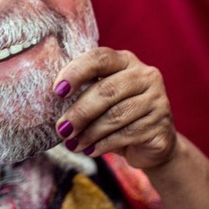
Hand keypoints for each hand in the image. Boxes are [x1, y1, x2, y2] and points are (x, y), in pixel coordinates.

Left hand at [53, 47, 176, 169]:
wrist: (152, 144)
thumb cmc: (116, 114)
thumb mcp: (100, 97)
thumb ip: (82, 91)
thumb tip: (48, 101)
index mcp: (125, 61)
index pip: (99, 58)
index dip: (76, 72)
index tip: (57, 91)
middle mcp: (145, 76)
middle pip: (106, 90)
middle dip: (80, 112)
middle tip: (61, 128)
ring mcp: (157, 100)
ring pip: (116, 115)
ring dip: (89, 132)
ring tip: (72, 143)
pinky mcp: (161, 125)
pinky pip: (126, 134)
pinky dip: (103, 144)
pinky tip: (90, 150)